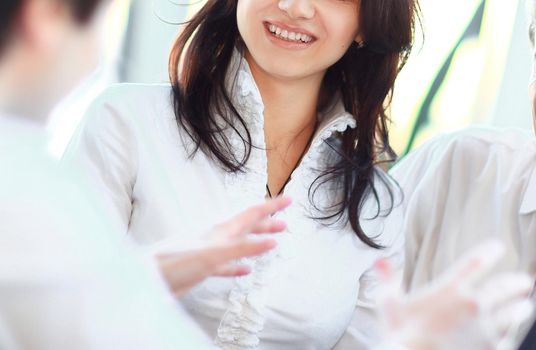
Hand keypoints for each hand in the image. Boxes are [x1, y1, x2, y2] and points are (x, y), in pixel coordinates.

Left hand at [156, 196, 290, 296]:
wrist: (151, 278)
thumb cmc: (178, 263)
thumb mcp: (214, 255)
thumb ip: (242, 248)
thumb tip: (271, 242)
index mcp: (222, 230)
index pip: (252, 214)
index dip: (271, 206)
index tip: (288, 199)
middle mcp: (218, 238)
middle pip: (248, 226)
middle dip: (267, 223)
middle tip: (285, 222)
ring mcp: (211, 252)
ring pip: (240, 244)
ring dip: (257, 241)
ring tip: (273, 241)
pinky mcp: (204, 267)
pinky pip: (227, 264)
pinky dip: (239, 265)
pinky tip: (246, 269)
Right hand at [376, 240, 534, 349]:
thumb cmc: (400, 335)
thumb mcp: (388, 303)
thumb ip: (387, 279)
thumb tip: (380, 261)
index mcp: (450, 289)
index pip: (476, 262)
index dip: (489, 252)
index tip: (497, 247)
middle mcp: (472, 305)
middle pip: (503, 288)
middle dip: (515, 283)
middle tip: (524, 280)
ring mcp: (484, 329)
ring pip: (512, 314)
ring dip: (520, 307)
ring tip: (526, 304)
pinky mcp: (490, 349)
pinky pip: (507, 337)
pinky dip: (511, 331)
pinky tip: (512, 331)